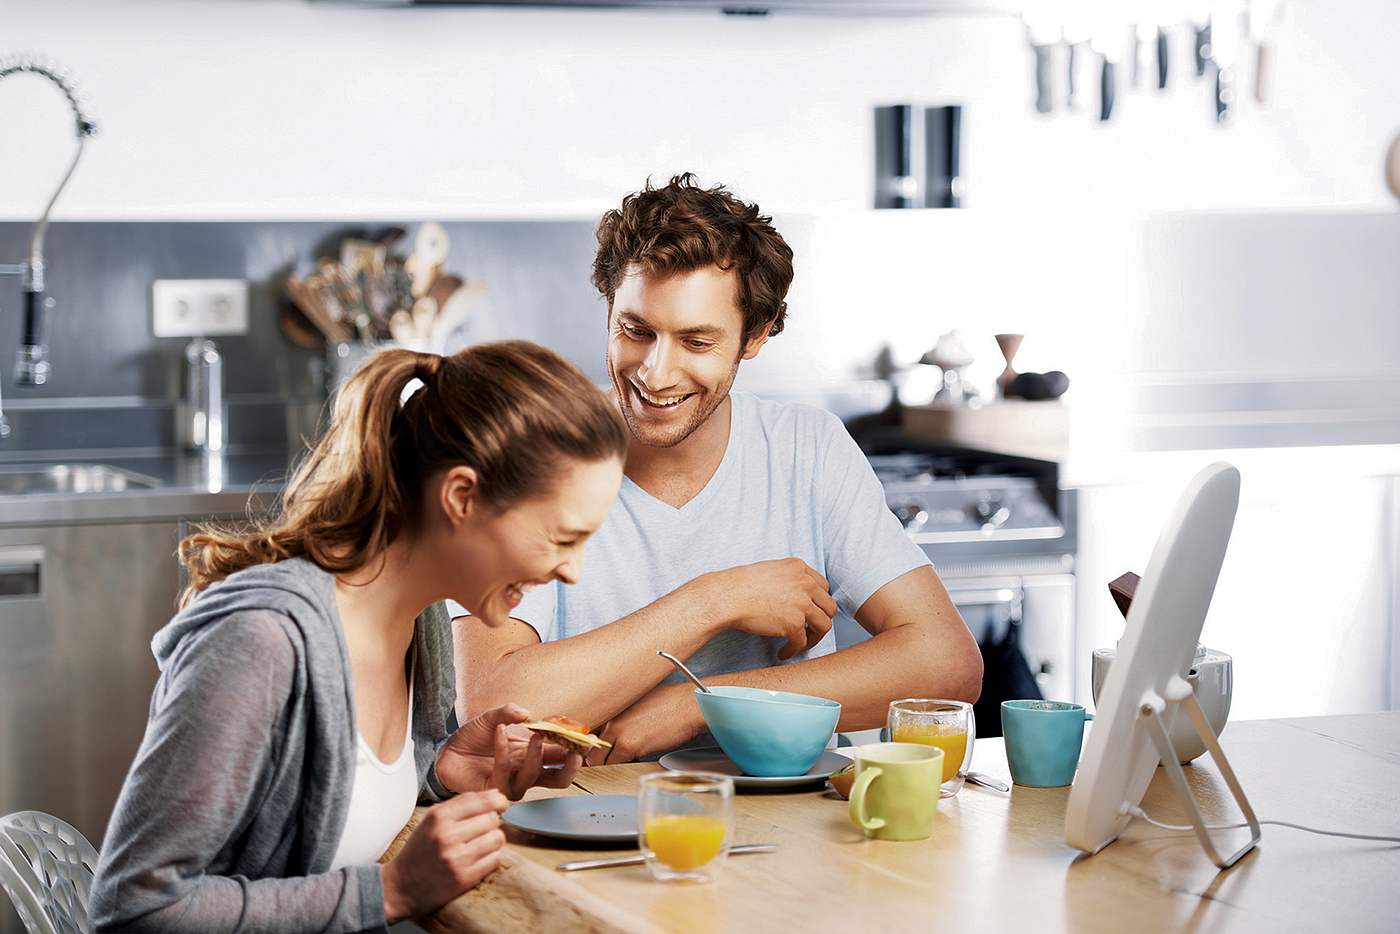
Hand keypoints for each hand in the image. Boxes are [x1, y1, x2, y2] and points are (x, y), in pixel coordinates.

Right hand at [380, 790, 507, 923]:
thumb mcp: (430, 820)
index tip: (502, 804)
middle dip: (492, 822)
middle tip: (483, 829)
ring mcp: (456, 858)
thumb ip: (459, 805)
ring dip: (493, 841)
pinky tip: (479, 859)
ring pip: (497, 838)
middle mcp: (447, 835)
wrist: (401, 887)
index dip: (498, 800)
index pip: (481, 800)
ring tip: (481, 844)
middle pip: (493, 818)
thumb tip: (494, 795)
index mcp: (439, 817)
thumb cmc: (419, 851)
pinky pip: (495, 859)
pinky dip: (491, 858)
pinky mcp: (464, 878)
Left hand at [435, 703, 582, 799]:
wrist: (447, 751)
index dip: (577, 749)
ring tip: (535, 735)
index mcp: (533, 755)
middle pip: (559, 779)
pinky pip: (504, 773)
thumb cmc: (472, 738)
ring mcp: (512, 783)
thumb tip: (526, 713)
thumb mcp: (492, 718)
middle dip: (571, 767)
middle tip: (575, 751)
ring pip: (534, 776)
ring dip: (537, 754)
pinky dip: (503, 750)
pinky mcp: (494, 789)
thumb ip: (508, 712)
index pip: (562, 757)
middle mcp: (526, 772)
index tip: (588, 737)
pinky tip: (500, 732)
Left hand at [590, 683, 699, 764]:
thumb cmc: (671, 703)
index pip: (589, 733)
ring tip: (613, 768)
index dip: (592, 746)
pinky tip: (625, 767)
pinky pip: (613, 764)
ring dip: (605, 766)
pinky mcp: (628, 745)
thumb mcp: (639, 704)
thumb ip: (624, 716)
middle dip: (594, 759)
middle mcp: (610, 719)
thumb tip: (620, 730)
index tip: (595, 754)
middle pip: (590, 747)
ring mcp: (617, 732)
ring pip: (598, 759)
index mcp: (611, 709)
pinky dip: (616, 770)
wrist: (688, 705)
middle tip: (601, 766)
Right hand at [699, 558, 836, 659]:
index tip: (813, 611)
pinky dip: (794, 650)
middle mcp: (805, 583)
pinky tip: (784, 652)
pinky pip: (802, 642)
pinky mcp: (794, 623)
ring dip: (814, 637)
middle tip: (811, 630)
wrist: (727, 596)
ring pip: (824, 625)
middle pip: (829, 606)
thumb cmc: (739, 584)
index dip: (819, 602)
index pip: (823, 586)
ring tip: (802, 643)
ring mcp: (802, 603)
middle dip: (821, 620)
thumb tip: (795, 595)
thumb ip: (789, 578)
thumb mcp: (771, 569)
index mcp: (799, 568)